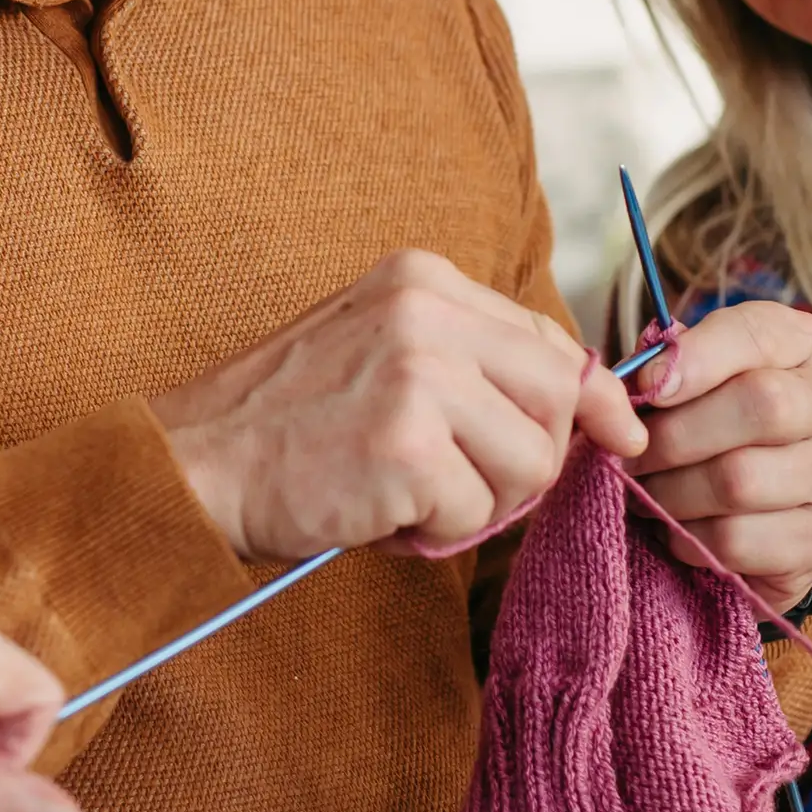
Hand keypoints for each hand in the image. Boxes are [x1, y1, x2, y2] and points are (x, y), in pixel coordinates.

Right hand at [149, 249, 645, 559]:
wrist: (192, 463)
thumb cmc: (288, 423)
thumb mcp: (383, 353)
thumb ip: (473, 363)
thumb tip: (593, 406)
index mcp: (424, 279)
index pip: (550, 338)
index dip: (590, 399)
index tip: (618, 434)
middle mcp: (427, 311)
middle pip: (557, 398)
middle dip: (533, 460)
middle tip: (467, 486)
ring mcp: (418, 374)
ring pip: (530, 462)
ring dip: (481, 503)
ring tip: (408, 495)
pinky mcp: (406, 445)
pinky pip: (476, 512)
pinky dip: (436, 532)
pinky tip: (380, 511)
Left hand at [623, 300, 811, 611]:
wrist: (741, 511)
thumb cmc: (700, 426)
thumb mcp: (683, 379)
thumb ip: (663, 366)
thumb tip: (646, 378)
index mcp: (800, 345)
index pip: (759, 334)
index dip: (698, 358)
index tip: (647, 386)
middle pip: (764, 406)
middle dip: (675, 436)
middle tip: (629, 457)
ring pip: (741, 481)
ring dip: (671, 494)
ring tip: (646, 495)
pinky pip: (738, 540)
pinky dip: (690, 539)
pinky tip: (679, 530)